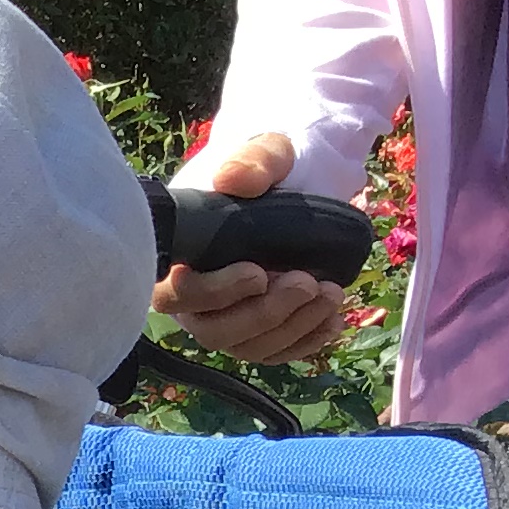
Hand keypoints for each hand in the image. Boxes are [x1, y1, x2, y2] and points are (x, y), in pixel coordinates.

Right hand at [150, 130, 351, 366]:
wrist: (289, 189)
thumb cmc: (264, 173)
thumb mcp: (262, 154)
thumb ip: (250, 161)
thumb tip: (234, 179)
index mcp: (178, 259)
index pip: (173, 296)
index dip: (212, 293)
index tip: (258, 272)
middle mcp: (193, 302)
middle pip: (214, 332)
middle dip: (264, 314)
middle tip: (307, 283)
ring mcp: (225, 321)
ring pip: (248, 348)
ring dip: (293, 327)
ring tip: (333, 294)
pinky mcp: (256, 334)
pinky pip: (274, 353)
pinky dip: (306, 342)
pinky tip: (334, 321)